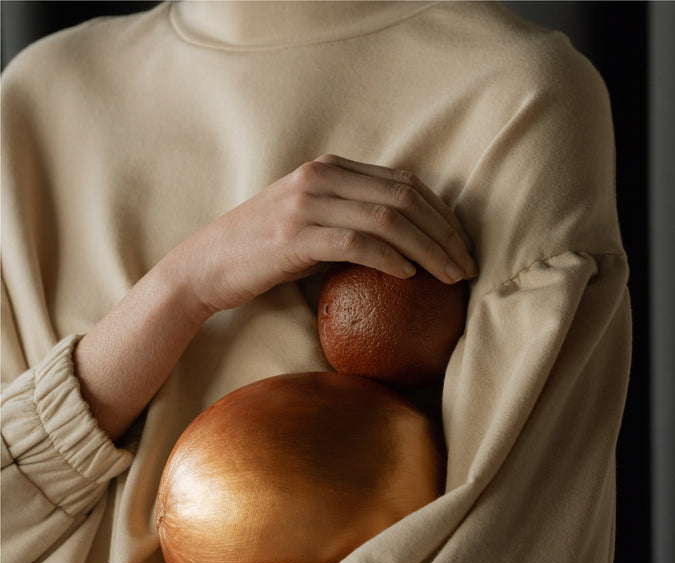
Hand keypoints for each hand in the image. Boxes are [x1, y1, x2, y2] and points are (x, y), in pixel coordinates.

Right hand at [170, 154, 477, 316]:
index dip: (442, 214)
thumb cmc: (260, 252)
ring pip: (389, 218)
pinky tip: (410, 278)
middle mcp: (321, 176)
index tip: (462, 245)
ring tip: (451, 277)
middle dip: (446, 233)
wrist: (205, 266)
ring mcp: (307, 203)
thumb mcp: (307, 222)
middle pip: (405, 197)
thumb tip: (400, 242)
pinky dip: (391, 258)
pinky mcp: (296, 236)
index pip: (404, 182)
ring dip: (429, 249)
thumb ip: (347, 217)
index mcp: (329, 169)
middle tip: (467, 266)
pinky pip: (357, 242)